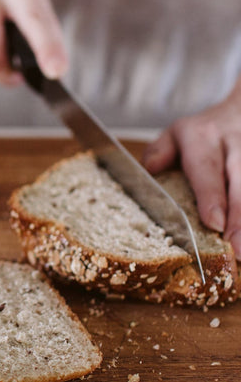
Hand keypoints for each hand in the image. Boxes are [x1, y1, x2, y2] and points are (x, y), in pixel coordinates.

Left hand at [143, 80, 240, 258]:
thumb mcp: (175, 134)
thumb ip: (160, 151)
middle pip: (240, 183)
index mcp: (202, 138)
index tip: (215, 223)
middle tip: (237, 248)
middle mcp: (233, 145)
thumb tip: (149, 169)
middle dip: (240, 218)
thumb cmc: (204, 133)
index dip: (212, 197)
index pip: (207, 169)